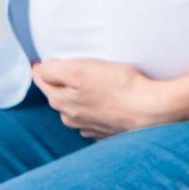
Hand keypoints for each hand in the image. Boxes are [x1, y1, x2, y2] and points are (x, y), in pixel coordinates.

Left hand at [31, 59, 188, 137]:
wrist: (150, 110)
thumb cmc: (118, 86)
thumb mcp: (81, 70)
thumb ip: (53, 70)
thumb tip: (38, 69)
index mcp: (60, 100)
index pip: (41, 79)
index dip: (42, 66)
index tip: (45, 57)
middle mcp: (70, 117)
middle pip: (58, 95)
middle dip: (62, 82)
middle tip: (75, 67)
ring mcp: (88, 127)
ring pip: (76, 109)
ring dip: (79, 98)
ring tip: (94, 85)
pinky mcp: (106, 132)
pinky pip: (94, 119)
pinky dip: (96, 111)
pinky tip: (107, 103)